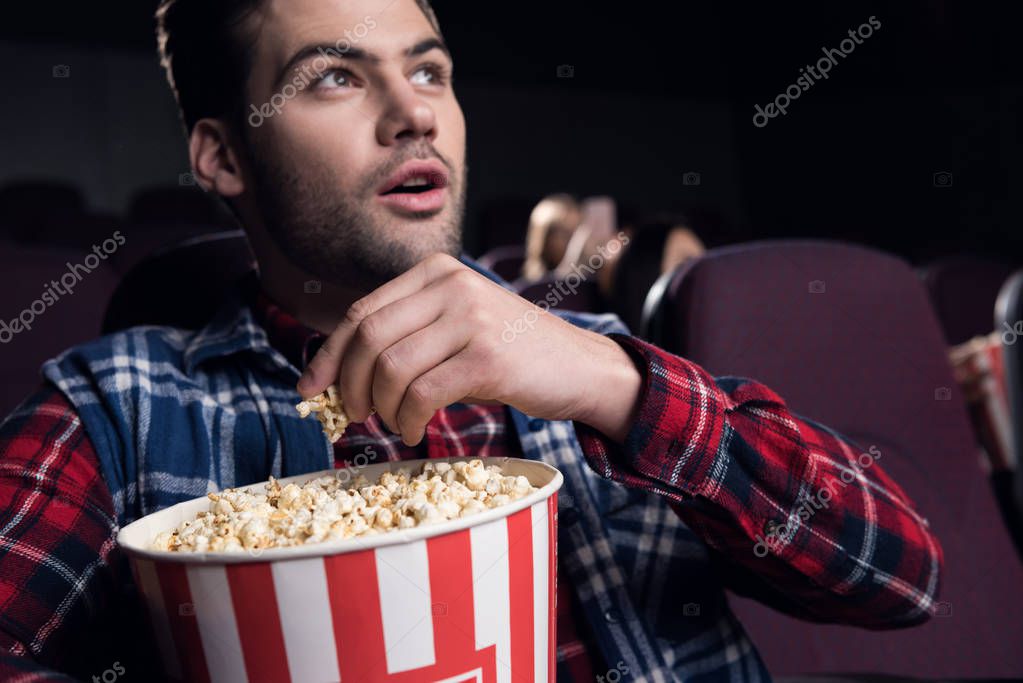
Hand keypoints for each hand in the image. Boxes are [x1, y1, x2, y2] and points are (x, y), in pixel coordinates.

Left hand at [297, 254, 641, 445]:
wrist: (579, 366)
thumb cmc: (510, 353)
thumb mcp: (456, 327)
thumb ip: (406, 335)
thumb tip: (335, 373)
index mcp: (435, 273)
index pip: (361, 313)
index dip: (328, 355)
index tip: (310, 389)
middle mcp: (451, 286)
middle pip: (368, 339)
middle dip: (349, 385)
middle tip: (352, 416)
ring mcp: (471, 319)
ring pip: (391, 369)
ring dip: (381, 408)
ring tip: (393, 424)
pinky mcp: (487, 358)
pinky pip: (422, 395)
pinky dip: (407, 421)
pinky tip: (414, 431)